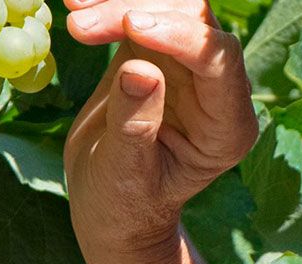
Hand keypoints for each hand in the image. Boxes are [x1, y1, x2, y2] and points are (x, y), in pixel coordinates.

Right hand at [62, 0, 258, 257]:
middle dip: (138, 11)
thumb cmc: (124, 203)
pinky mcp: (159, 50)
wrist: (110, 205)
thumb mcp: (125, 175)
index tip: (130, 25)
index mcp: (228, 128)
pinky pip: (142, 10)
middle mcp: (219, 89)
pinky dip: (109, 4)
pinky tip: (75, 3)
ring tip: (74, 15)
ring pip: (169, 6)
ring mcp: (190, 65)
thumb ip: (135, 125)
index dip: (180, 34)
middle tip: (80, 26)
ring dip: (119, 3)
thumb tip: (139, 69)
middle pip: (195, 20)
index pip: (219, 61)